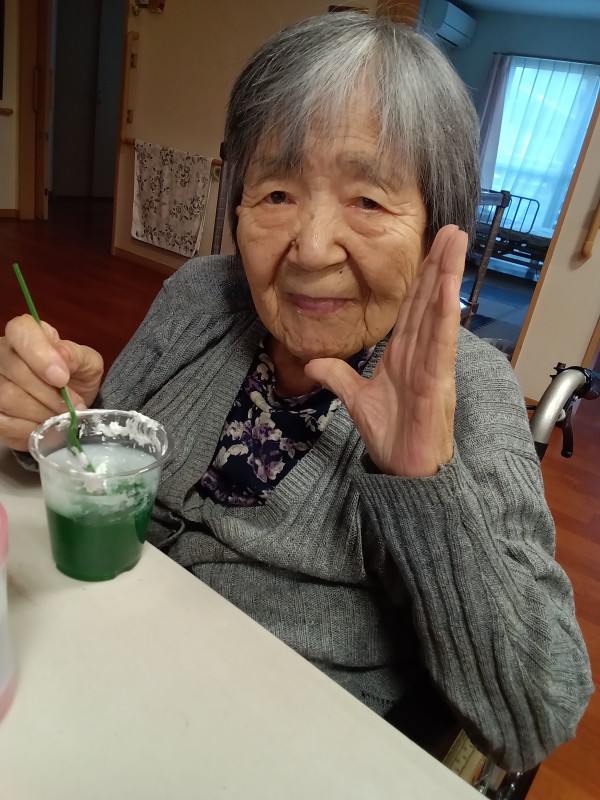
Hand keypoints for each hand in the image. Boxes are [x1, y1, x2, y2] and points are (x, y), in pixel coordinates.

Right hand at [0, 315, 103, 450]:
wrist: (69, 404)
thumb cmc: (76, 377)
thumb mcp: (87, 363)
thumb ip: (77, 356)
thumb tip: (62, 354)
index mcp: (27, 333)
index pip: (21, 332)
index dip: (40, 356)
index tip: (62, 378)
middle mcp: (2, 353)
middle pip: (15, 372)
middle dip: (49, 395)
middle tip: (72, 407)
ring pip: (6, 399)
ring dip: (41, 413)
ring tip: (60, 418)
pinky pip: (3, 423)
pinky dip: (28, 429)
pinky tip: (45, 428)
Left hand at [305, 226, 467, 477]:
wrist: (404, 471)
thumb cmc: (392, 435)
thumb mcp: (356, 399)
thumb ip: (338, 377)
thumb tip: (312, 362)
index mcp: (405, 354)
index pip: (413, 307)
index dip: (421, 277)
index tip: (428, 247)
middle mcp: (422, 354)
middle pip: (430, 300)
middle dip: (439, 263)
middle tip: (450, 228)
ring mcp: (433, 365)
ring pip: (439, 312)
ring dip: (447, 275)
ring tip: (455, 241)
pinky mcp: (437, 382)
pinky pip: (440, 344)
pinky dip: (444, 315)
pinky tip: (448, 288)